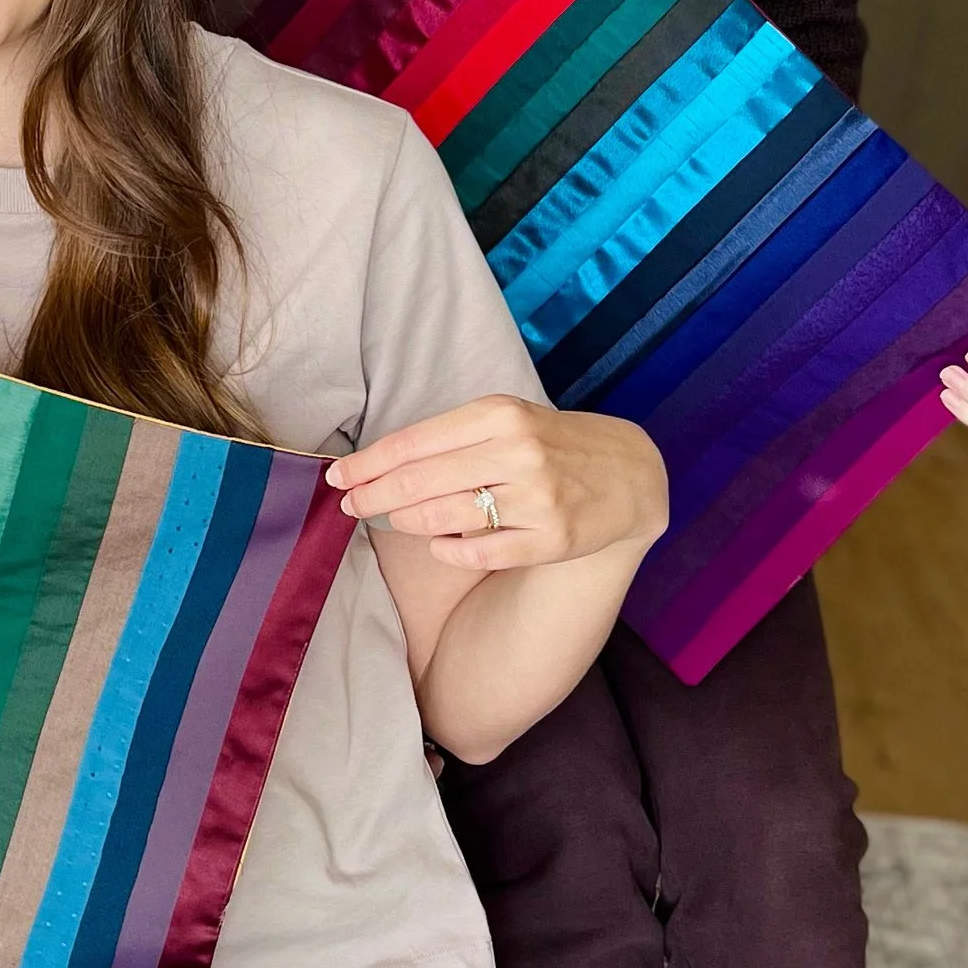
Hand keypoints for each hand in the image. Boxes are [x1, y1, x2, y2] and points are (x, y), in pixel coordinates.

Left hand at [329, 396, 668, 570]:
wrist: (630, 473)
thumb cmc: (551, 442)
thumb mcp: (506, 420)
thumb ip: (450, 438)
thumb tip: (380, 464)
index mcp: (498, 415)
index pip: (413, 443)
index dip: (367, 464)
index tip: (338, 478)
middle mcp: (517, 453)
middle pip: (419, 482)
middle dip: (372, 497)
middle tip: (348, 506)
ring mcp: (537, 499)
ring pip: (444, 517)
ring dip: (405, 522)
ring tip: (390, 520)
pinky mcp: (553, 539)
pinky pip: (481, 552)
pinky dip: (449, 550)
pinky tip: (438, 545)